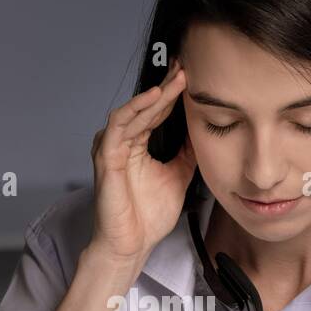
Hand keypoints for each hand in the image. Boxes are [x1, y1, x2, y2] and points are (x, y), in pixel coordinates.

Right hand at [89, 58, 195, 265]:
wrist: (131, 245)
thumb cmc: (147, 217)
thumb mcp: (179, 176)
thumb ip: (188, 153)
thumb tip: (204, 131)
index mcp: (138, 145)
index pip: (156, 111)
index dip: (174, 93)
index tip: (194, 76)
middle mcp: (123, 141)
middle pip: (146, 106)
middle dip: (167, 86)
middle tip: (187, 65)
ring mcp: (112, 147)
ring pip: (134, 111)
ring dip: (156, 94)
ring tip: (177, 78)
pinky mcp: (106, 156)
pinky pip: (120, 125)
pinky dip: (137, 109)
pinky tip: (155, 97)